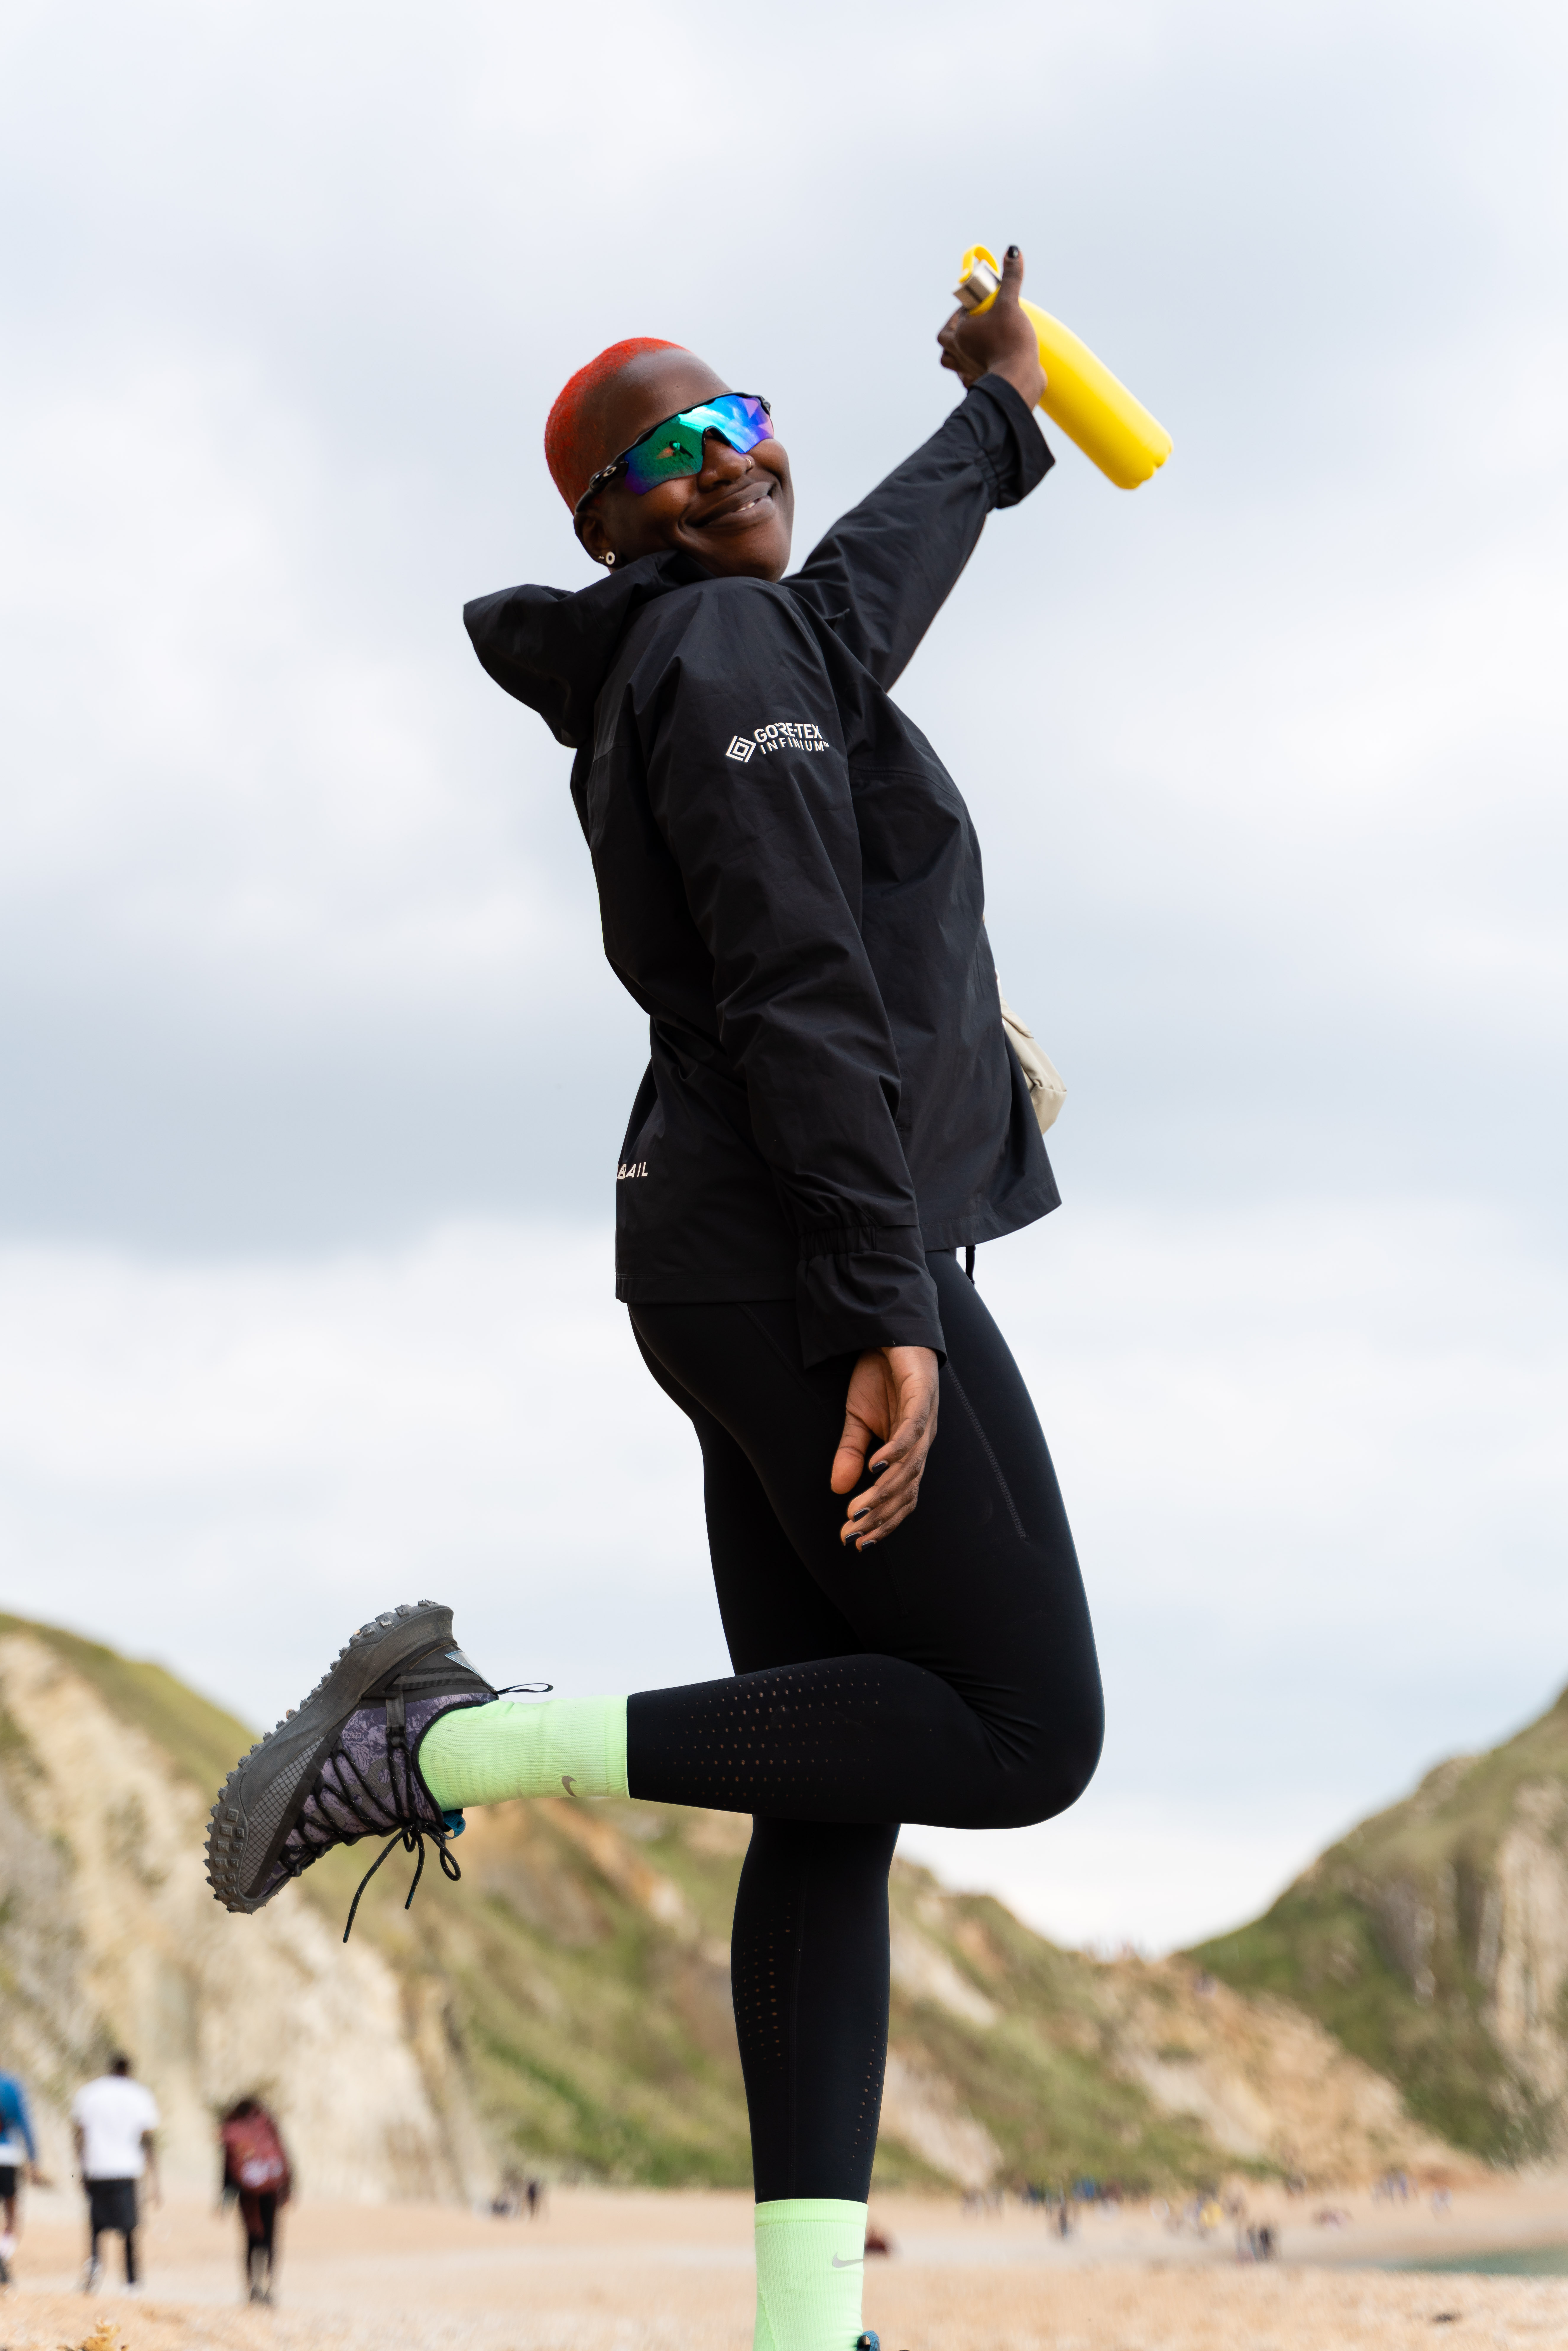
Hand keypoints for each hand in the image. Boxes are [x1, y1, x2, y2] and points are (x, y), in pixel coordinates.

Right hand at [831, 1345, 939, 1547]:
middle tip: (853, 1535)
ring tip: (860, 1510)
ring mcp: (925, 1421)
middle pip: (906, 1490)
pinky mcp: (922, 1396)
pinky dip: (896, 1451)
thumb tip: (838, 1489)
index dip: (881, 1521)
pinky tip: (877, 1466)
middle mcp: (922, 1442)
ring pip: (910, 1468)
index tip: (855, 1541)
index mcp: (908, 1451)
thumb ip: (851, 1453)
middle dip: (880, 1517)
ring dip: (885, 1492)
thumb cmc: (879, 1378)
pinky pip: (911, 1431)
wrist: (889, 1332)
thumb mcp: (856, 1419)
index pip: (901, 1497)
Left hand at [938, 245, 1045, 409]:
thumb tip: (1012, 251)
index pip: (958, 315)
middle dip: (954, 329)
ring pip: (952, 361)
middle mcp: (958, 354)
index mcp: (959, 334)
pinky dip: (970, 371)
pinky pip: (967, 378)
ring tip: (971, 343)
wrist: (1019, 380)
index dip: (968, 307)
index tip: (980, 303)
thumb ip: (1010, 278)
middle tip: (971, 321)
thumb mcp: (1010, 304)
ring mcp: (966, 370)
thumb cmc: (1010, 342)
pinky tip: (980, 364)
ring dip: (957, 352)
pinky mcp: (978, 383)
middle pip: (946, 340)